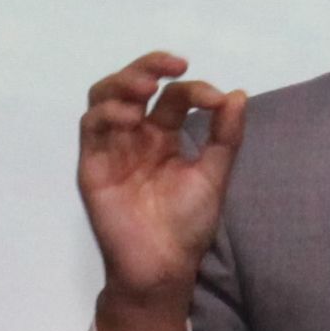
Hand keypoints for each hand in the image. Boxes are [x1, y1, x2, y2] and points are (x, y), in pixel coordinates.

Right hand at [78, 50, 247, 330]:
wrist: (164, 266)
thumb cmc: (188, 225)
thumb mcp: (214, 176)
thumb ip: (225, 136)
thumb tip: (238, 93)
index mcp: (165, 136)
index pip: (174, 97)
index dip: (194, 89)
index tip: (216, 99)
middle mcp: (136, 136)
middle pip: (132, 85)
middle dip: (149, 66)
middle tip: (173, 64)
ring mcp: (111, 148)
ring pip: (105, 98)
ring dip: (123, 83)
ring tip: (146, 86)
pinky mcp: (93, 166)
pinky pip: (91, 128)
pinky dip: (108, 114)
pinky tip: (131, 117)